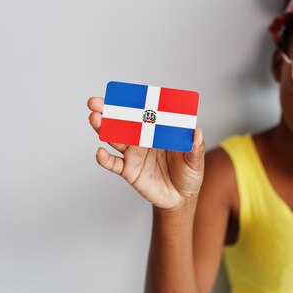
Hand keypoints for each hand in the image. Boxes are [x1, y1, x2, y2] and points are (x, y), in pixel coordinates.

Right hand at [87, 97, 204, 209]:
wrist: (181, 199)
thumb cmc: (189, 174)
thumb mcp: (196, 161)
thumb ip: (195, 148)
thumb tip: (197, 132)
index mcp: (158, 130)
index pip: (143, 112)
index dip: (131, 102)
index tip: (121, 94)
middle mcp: (143, 139)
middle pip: (123, 121)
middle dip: (108, 111)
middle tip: (95, 103)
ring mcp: (133, 154)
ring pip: (115, 138)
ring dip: (103, 128)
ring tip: (95, 119)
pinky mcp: (128, 170)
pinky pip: (113, 164)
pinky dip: (105, 159)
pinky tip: (100, 152)